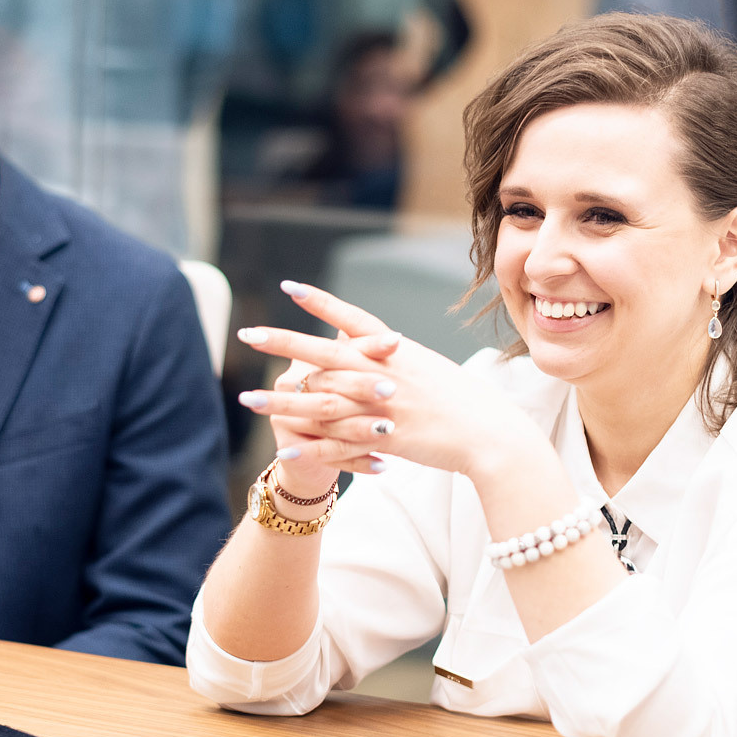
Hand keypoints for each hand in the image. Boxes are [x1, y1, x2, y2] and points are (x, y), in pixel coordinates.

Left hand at [236, 281, 551, 489]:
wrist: (490, 433)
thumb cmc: (462, 400)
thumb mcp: (425, 367)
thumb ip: (392, 356)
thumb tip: (372, 341)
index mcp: (394, 352)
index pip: (350, 319)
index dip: (319, 303)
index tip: (289, 286)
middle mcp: (384, 373)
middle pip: (323, 354)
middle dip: (281, 343)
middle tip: (247, 334)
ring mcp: (382, 407)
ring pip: (321, 402)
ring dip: (281, 401)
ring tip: (246, 399)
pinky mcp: (384, 439)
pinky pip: (338, 444)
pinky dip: (310, 449)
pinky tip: (282, 450)